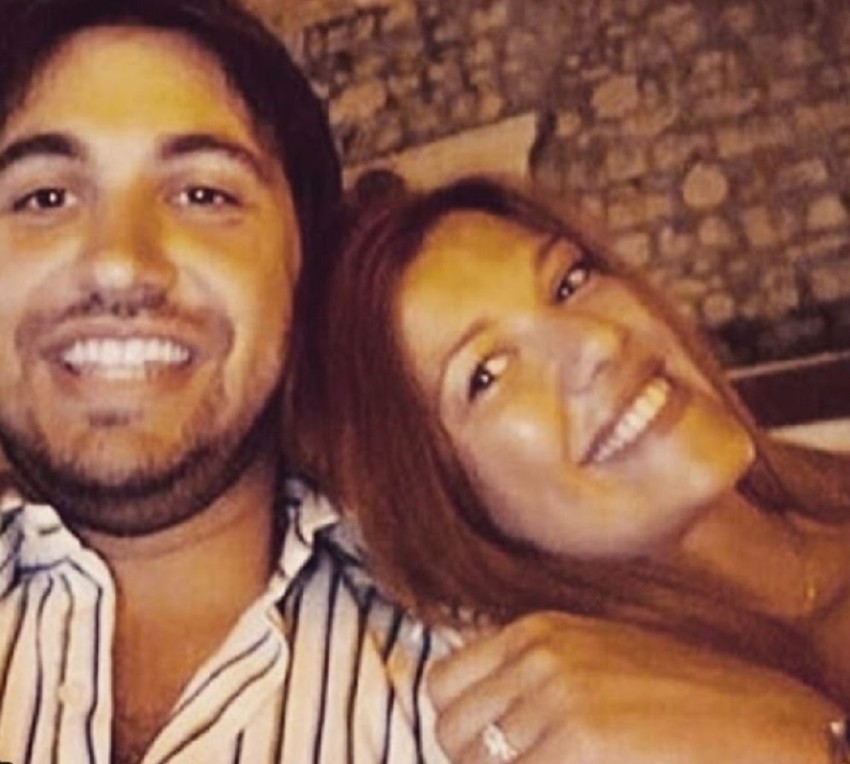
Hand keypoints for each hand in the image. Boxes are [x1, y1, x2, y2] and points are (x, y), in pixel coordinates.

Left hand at [428, 612, 840, 763]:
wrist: (761, 722)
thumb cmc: (683, 696)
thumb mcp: (596, 657)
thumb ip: (533, 672)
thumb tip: (485, 712)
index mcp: (537, 631)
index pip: (443, 684)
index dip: (460, 725)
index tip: (486, 747)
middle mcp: (537, 658)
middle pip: (452, 730)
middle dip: (477, 758)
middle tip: (525, 762)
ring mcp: (556, 701)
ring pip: (478, 762)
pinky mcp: (578, 746)